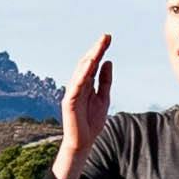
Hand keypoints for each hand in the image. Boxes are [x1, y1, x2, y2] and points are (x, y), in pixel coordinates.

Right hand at [56, 29, 115, 177]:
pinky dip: (82, 75)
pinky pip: (76, 86)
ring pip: (81, 72)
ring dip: (90, 59)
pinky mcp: (69, 102)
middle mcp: (78, 86)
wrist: (83, 142)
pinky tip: (89, 65)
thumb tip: (108, 62)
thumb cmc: (91, 122)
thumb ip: (105, 81)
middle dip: (96, 50)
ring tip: (99, 47)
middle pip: (87, 64)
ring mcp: (72, 93)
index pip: (93, 64)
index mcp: (86, 84)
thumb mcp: (103, 98)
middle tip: (106, 37)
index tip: (108, 38)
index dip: (100, 51)